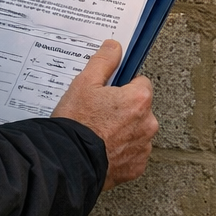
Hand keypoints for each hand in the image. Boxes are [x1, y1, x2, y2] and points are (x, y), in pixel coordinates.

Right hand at [51, 40, 158, 190]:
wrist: (68, 162)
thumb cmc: (76, 123)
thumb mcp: (84, 83)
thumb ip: (104, 61)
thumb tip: (115, 47)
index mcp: (139, 100)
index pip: (141, 83)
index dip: (123, 86)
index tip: (109, 92)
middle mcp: (147, 124)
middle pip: (139, 108)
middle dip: (123, 109)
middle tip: (99, 113)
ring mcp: (142, 148)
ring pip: (136, 131)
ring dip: (123, 131)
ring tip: (98, 132)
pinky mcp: (135, 168)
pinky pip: (131, 153)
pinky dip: (120, 151)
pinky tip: (102, 149)